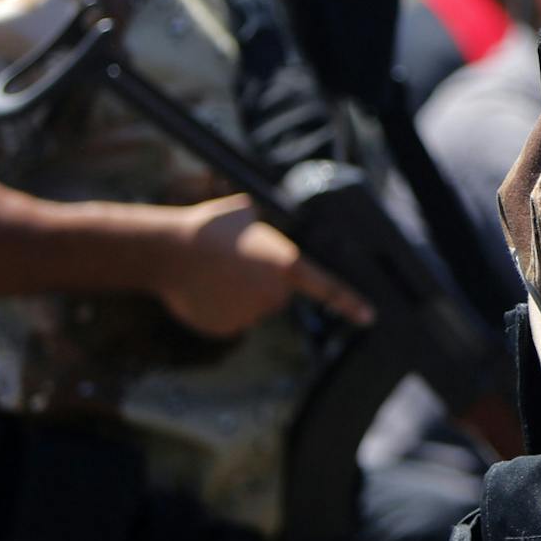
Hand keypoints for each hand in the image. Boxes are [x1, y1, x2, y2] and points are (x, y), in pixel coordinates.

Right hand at [152, 195, 373, 338]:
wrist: (171, 251)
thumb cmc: (209, 226)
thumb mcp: (245, 210)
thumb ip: (263, 223)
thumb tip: (258, 217)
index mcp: (285, 265)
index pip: (326, 287)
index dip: (349, 302)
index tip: (370, 317)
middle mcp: (273, 295)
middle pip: (277, 295)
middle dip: (261, 282)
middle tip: (234, 262)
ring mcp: (250, 315)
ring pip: (251, 308)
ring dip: (237, 295)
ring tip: (214, 273)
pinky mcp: (227, 329)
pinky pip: (230, 320)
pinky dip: (219, 308)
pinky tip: (203, 290)